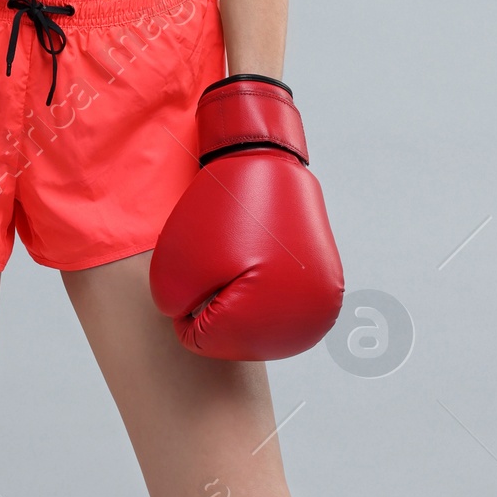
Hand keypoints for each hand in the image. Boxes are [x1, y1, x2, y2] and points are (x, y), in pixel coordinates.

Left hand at [149, 76, 344, 359]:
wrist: (266, 157)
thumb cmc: (220, 208)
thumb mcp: (173, 264)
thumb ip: (171, 307)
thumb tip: (186, 319)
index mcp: (272, 322)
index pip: (200, 340)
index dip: (184, 302)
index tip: (196, 262)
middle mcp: (309, 322)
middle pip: (232, 335)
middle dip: (213, 301)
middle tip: (218, 255)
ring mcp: (323, 304)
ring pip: (255, 320)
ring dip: (238, 295)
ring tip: (239, 251)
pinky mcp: (325, 287)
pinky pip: (278, 304)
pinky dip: (261, 287)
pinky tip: (257, 254)